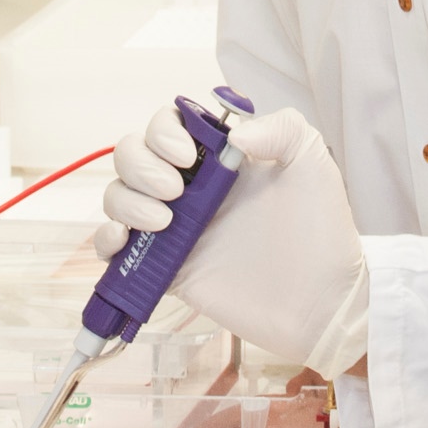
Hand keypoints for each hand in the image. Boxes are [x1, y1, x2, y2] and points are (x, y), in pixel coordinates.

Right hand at [95, 104, 366, 374]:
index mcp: (219, 159)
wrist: (322, 302)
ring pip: (118, 196)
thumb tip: (234, 132)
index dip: (164, 132)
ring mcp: (175, 229)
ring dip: (125, 201)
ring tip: (164, 223)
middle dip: (141, 166)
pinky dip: (105, 240)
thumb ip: (282, 127)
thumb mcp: (312, 163)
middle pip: (131, 156)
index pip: (168, 125)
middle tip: (175, 192)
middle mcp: (191, 189)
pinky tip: (123, 242)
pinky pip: (115, 249)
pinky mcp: (166, 269)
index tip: (189, 157)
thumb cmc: (322, 232)